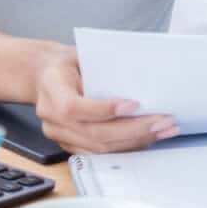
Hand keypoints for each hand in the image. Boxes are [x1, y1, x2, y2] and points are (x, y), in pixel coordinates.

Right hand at [31, 43, 178, 154]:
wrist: (43, 77)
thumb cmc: (67, 63)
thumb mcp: (81, 55)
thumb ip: (102, 69)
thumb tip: (138, 79)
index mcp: (51, 90)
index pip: (75, 107)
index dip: (105, 109)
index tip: (135, 104)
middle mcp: (52, 120)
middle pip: (94, 133)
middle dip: (133, 129)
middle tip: (162, 121)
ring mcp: (60, 137)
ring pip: (101, 147)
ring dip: (136, 140)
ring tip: (163, 130)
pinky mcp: (70, 147)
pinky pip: (101, 152)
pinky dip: (127, 146)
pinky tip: (148, 138)